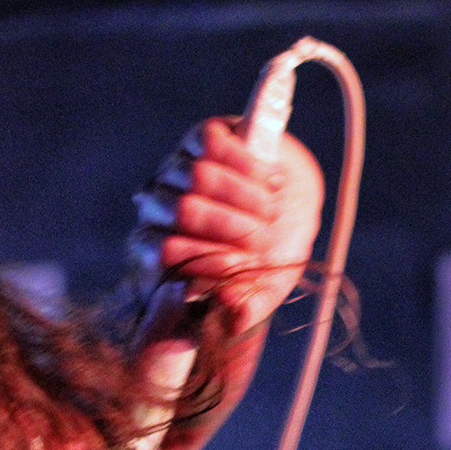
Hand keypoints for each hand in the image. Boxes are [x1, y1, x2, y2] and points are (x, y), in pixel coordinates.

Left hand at [129, 117, 323, 342]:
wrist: (291, 209)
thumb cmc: (269, 256)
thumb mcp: (263, 290)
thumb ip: (247, 309)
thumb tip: (230, 311)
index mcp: (159, 250)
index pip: (166, 252)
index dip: (204, 259)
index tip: (242, 265)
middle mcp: (159, 208)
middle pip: (185, 210)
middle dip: (233, 228)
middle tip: (265, 239)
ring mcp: (177, 170)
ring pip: (200, 176)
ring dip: (245, 198)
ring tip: (272, 212)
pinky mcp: (199, 138)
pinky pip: (214, 145)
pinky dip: (248, 165)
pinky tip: (269, 182)